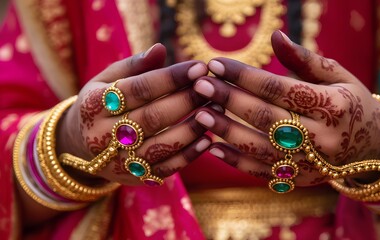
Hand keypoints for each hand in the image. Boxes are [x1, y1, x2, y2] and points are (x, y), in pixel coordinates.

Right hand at [56, 44, 213, 184]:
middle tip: (212, 87)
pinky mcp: (133, 177)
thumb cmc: (102, 104)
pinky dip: (189, 155)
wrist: (80, 146)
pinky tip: (208, 139)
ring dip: (193, 128)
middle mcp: (101, 135)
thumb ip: (133, 65)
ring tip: (216, 110)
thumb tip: (160, 48)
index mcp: (93, 104)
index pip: (138, 89)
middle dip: (186, 100)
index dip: (171, 78)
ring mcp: (117, 160)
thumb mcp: (106, 80)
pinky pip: (165, 168)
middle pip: (151, 117)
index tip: (199, 67)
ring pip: (161, 146)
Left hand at [193, 31, 379, 185]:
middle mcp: (321, 138)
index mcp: (332, 105)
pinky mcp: (298, 180)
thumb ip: (305, 59)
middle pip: (265, 116)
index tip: (216, 63)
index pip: (278, 88)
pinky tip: (212, 147)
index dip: (244, 75)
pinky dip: (235, 161)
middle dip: (228, 99)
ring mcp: (309, 164)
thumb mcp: (338, 77)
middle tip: (199, 84)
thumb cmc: (351, 103)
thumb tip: (275, 36)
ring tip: (199, 114)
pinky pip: (261, 173)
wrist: (372, 148)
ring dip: (225, 130)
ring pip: (258, 147)